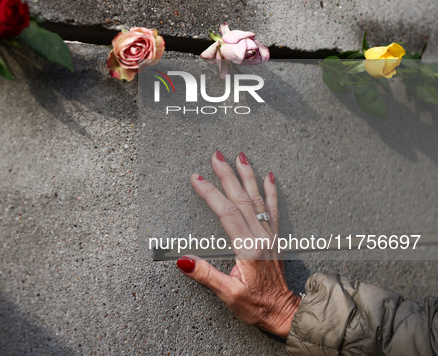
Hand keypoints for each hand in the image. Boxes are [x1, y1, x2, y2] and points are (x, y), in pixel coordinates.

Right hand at [177, 151, 299, 338]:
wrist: (285, 312)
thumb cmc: (256, 305)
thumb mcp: (228, 294)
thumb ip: (206, 276)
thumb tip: (183, 261)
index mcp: (247, 248)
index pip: (225, 213)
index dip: (209, 193)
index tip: (196, 178)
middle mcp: (260, 236)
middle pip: (241, 199)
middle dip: (227, 175)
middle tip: (216, 155)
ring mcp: (269, 235)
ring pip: (257, 199)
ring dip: (247, 175)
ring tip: (240, 156)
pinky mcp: (274, 238)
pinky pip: (272, 209)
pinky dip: (271, 191)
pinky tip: (269, 176)